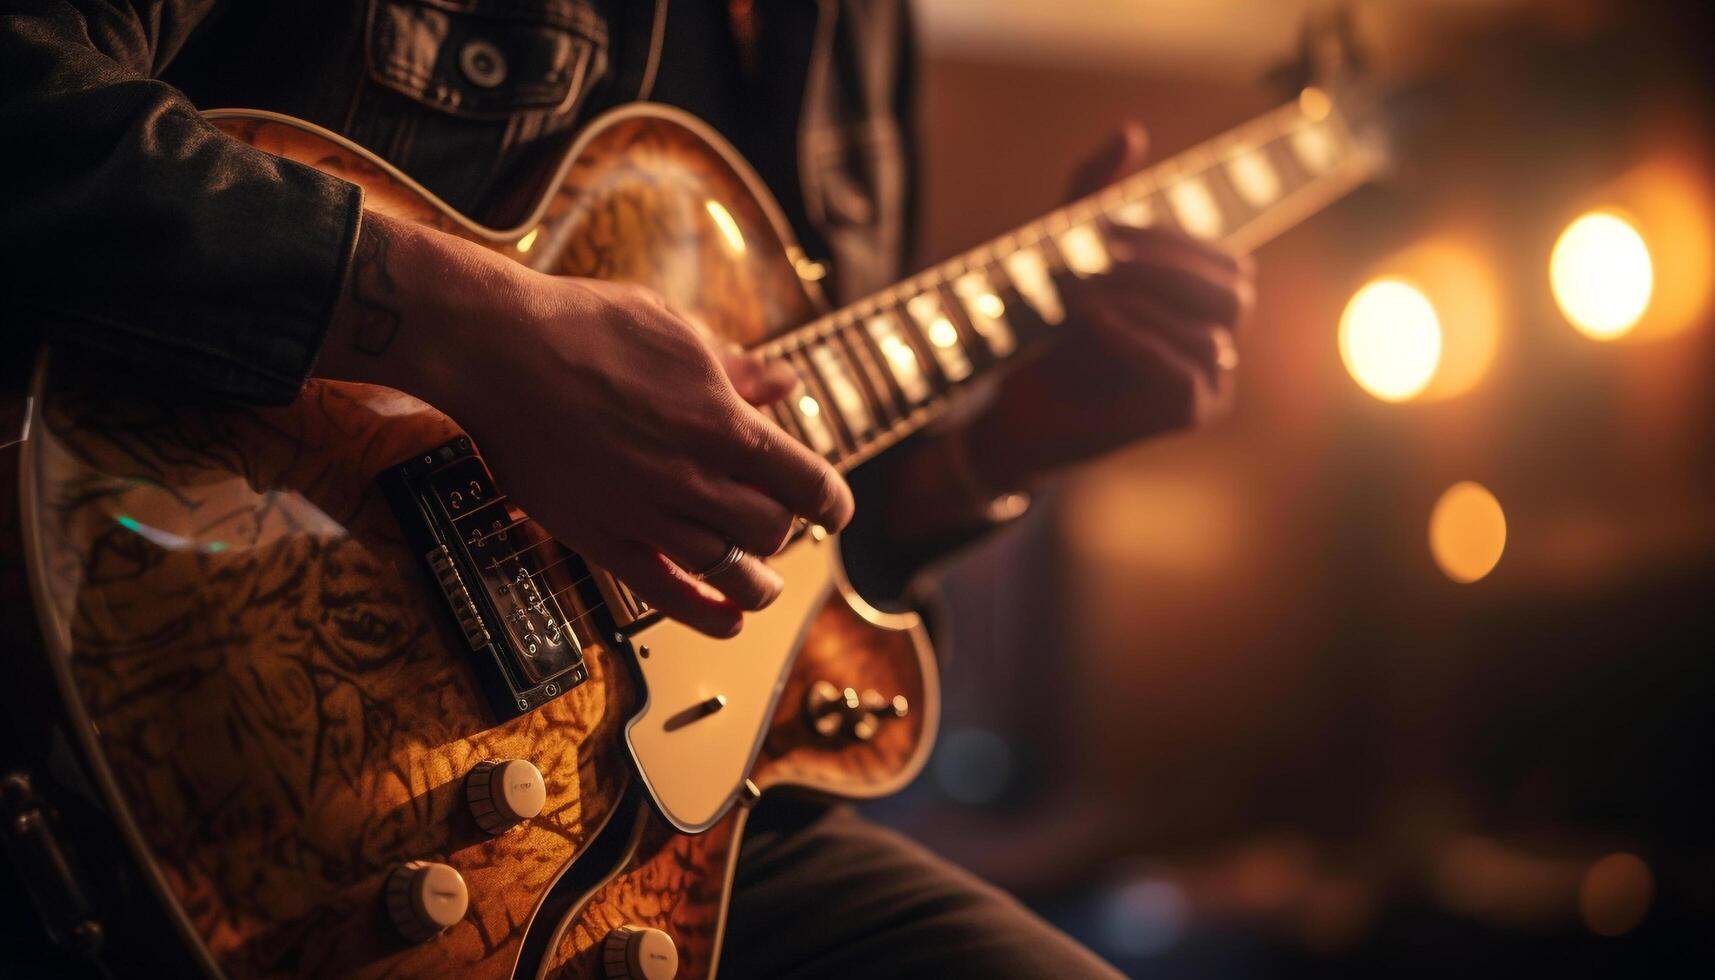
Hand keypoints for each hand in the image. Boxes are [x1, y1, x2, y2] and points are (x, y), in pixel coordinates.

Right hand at [321, 213, 853, 637]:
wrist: (499, 350)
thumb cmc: (587, 327)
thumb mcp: (678, 332)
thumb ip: (738, 369)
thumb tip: (787, 384)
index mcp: (725, 423)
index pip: (809, 483)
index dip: (832, 503)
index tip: (833, 509)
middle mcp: (695, 478)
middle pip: (773, 531)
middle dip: (785, 530)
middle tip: (776, 523)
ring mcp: (648, 514)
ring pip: (732, 572)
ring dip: (758, 582)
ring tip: (762, 581)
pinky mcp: (603, 538)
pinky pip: (667, 596)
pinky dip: (708, 616)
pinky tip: (729, 622)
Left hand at [967, 124, 1253, 489]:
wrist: (1018, 405)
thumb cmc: (1049, 330)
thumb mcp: (1069, 249)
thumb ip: (1096, 190)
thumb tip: (1130, 131)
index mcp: (1205, 302)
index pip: (1226, 260)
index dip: (1169, 241)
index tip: (1105, 231)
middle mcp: (1220, 340)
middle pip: (1235, 290)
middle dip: (1166, 268)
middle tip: (1102, 259)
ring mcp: (1213, 382)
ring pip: (1209, 332)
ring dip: (1138, 304)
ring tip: (1077, 298)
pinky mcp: (1191, 413)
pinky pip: (1184, 369)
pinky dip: (1138, 339)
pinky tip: (1094, 322)